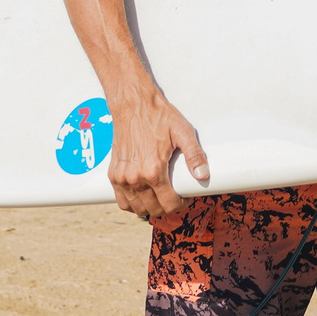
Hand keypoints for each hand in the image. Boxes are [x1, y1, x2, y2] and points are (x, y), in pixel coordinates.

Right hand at [106, 91, 209, 219]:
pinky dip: (132, 204)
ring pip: (137, 209)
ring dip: (150, 208)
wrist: (132, 105)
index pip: (169, 204)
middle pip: (153, 209)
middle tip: (175, 197)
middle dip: (167, 207)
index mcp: (153, 170)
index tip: (185, 198)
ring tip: (160, 198)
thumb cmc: (158, 116)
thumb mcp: (183, 132)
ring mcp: (122, 178)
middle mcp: (135, 178)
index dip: (181, 204)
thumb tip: (203, 175)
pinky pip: (121, 201)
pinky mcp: (113, 174)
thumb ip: (194, 155)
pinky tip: (143, 198)